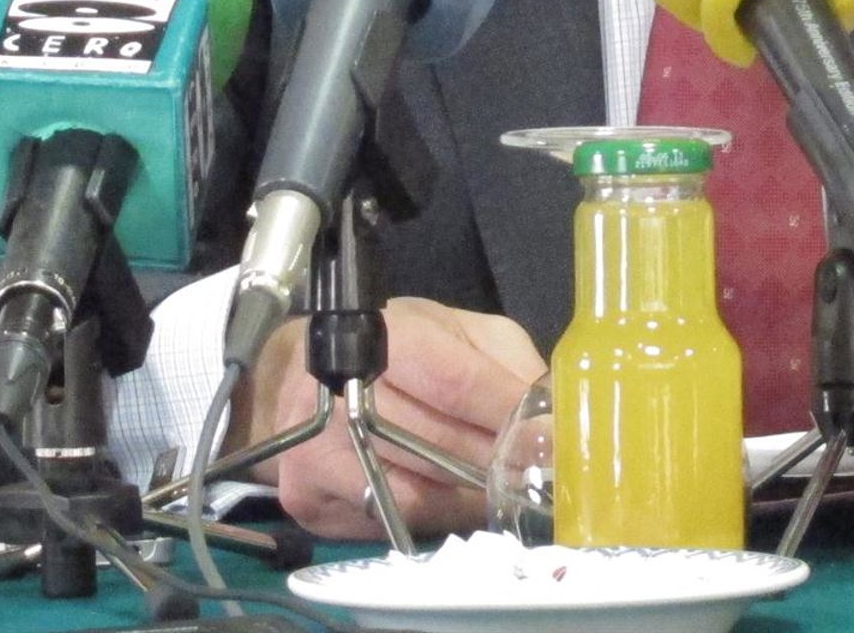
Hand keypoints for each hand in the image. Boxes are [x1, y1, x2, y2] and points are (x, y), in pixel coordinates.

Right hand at [238, 297, 545, 538]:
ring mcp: (318, 449)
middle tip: (538, 473)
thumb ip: (505, 363)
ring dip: (472, 495)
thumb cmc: (398, 349)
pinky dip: (435, 516)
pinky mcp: (308, 498)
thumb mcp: (457, 333)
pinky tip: (459, 503)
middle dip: (497, 462)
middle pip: (439, 443)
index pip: (454, 380)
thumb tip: (549, 418)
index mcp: (386, 334)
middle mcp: (341, 390)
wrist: (301, 380)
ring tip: (507, 490)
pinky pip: (391, 519)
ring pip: (419, 490)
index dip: (506, 412)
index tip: (552, 438)